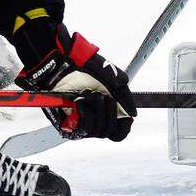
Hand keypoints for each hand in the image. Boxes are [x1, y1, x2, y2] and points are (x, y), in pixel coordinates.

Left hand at [17, 26, 135, 140]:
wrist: (63, 64)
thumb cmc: (86, 67)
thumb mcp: (113, 78)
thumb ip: (125, 97)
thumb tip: (132, 115)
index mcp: (107, 108)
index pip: (119, 130)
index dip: (124, 127)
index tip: (126, 119)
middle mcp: (95, 117)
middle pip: (109, 131)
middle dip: (108, 112)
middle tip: (100, 96)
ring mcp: (82, 121)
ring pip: (97, 131)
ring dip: (95, 110)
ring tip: (86, 95)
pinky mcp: (68, 124)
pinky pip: (82, 130)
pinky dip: (83, 114)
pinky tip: (78, 103)